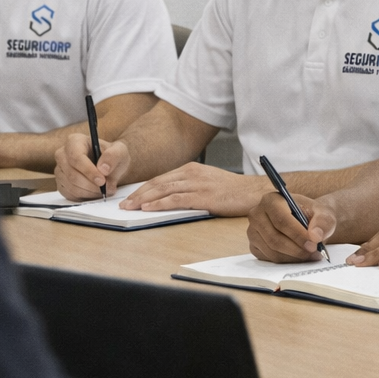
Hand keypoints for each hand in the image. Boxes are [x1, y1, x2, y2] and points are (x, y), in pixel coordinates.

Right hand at [53, 134, 129, 200]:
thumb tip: (103, 168)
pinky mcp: (61, 184)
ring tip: (105, 190)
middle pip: (72, 174)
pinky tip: (96, 192)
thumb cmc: (112, 156)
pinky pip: (70, 194)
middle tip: (107, 188)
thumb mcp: (119, 151)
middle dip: (91, 185)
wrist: (109, 167)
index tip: (102, 180)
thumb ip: (113, 156)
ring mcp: (60, 170)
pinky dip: (85, 196)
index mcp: (74, 141)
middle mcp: (62, 155)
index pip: (76, 157)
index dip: (88, 171)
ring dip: (90, 192)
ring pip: (71, 186)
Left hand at [117, 162, 265, 215]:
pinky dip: (160, 204)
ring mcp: (197, 184)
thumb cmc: (233, 191)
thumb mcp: (208, 183)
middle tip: (124, 204)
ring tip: (130, 207)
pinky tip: (149, 208)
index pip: (161, 178)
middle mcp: (191, 173)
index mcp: (191, 169)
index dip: (143, 188)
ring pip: (163, 190)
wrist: (254, 191)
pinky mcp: (203, 196)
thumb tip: (170, 198)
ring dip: (144, 199)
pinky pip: (176, 199)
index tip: (131, 197)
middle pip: (158, 183)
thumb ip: (190, 187)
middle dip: (138, 194)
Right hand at [246, 191, 337, 262]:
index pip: (281, 220)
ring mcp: (253, 231)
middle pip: (274, 238)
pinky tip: (299, 256)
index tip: (314, 244)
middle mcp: (257, 214)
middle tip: (314, 253)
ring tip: (311, 255)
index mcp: (271, 200)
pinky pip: (269, 259)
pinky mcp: (254, 246)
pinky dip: (287, 261)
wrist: (306, 221)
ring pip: (272, 251)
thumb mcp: (324, 214)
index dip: (297, 234)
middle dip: (296, 249)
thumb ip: (323, 222)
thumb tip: (315, 236)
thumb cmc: (313, 215)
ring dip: (293, 257)